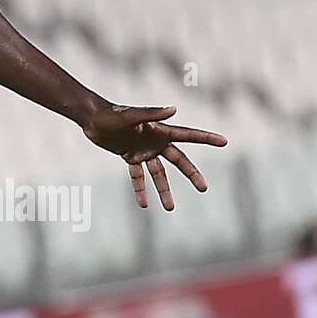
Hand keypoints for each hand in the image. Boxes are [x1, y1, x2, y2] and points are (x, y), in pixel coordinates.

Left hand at [82, 104, 227, 210]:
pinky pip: (138, 176)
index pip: (188, 135)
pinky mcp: (129, 156)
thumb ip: (151, 114)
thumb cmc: (110, 114)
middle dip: (191, 173)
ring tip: (170, 208)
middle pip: (178, 160)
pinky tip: (144, 204)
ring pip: (158, 173)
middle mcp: (155, 141)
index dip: (206, 138)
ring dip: (164, 190)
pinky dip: (140, 189)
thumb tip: (174, 109)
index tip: (224, 141)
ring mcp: (143, 150)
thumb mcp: (130, 115)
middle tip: (204, 188)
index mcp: (160, 130)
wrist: (91, 118)